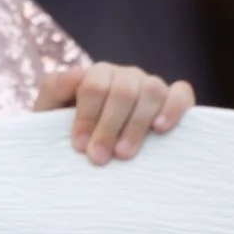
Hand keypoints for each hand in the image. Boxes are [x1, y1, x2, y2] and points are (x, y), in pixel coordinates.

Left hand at [32, 59, 193, 163]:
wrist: (96, 154)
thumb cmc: (75, 139)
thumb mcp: (52, 116)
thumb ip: (54, 91)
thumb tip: (75, 77)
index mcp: (96, 76)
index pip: (93, 85)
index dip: (86, 116)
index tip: (80, 147)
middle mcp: (125, 76)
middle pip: (122, 90)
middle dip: (109, 126)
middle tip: (99, 158)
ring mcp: (150, 85)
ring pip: (151, 90)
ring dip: (137, 124)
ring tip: (124, 154)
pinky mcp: (175, 98)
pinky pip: (181, 93)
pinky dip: (173, 108)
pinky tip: (160, 128)